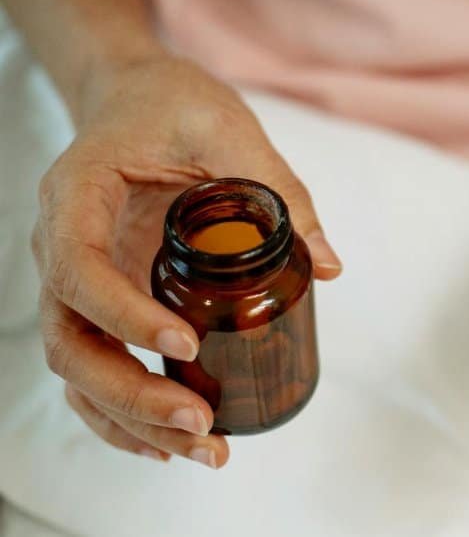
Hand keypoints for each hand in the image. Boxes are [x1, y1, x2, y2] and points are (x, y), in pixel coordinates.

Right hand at [32, 56, 341, 465]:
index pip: (79, 269)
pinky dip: (125, 412)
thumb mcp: (230, 129)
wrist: (139, 97)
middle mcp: (61, 246)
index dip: (124, 314)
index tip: (186, 343)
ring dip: (132, 418)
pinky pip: (95, 367)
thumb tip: (326, 265)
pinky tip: (170, 442)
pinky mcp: (99, 301)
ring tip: (203, 450)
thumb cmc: (175, 106)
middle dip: (129, 393)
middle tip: (200, 423)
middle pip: (68, 340)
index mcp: (77, 196)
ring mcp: (74, 280)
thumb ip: (279, 191)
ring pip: (77, 369)